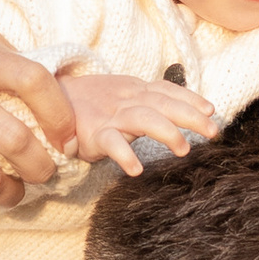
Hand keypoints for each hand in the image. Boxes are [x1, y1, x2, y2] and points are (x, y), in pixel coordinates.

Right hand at [62, 70, 221, 176]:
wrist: (45, 100)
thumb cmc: (91, 103)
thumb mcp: (123, 96)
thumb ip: (151, 101)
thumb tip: (189, 110)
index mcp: (135, 90)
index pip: (167, 90)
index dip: (190, 99)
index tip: (211, 111)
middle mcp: (126, 100)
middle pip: (163, 103)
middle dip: (190, 116)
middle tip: (213, 131)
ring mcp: (109, 116)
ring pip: (143, 118)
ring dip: (166, 132)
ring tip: (184, 149)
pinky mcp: (92, 134)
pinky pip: (111, 143)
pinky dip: (124, 154)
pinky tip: (136, 170)